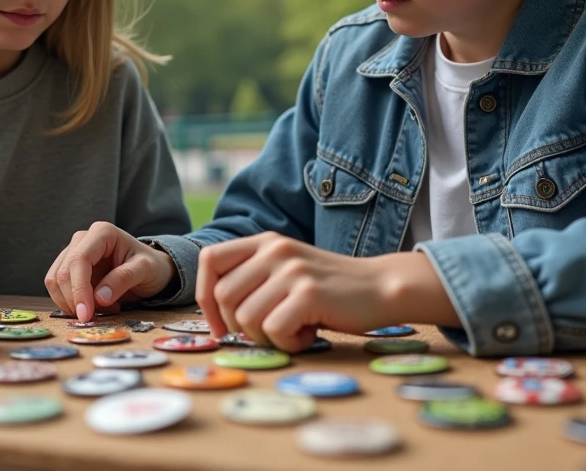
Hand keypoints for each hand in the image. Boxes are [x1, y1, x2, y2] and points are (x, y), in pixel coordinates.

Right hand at [45, 221, 176, 321]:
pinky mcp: (70, 269)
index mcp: (102, 233)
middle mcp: (83, 239)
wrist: (152, 269)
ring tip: (102, 309)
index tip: (85, 314)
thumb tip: (99, 297)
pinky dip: (72, 303)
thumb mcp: (145, 270)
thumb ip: (123, 279)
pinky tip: (96, 306)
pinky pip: (59, 289)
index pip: (79, 260)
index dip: (78, 289)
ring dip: (72, 302)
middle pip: (63, 272)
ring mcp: (74, 253)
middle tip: (93, 317)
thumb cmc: (151, 266)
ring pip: (56, 281)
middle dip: (74, 300)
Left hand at [196, 232, 457, 352]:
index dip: (204, 296)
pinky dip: (288, 343)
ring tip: (296, 329)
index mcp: (265, 242)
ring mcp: (292, 270)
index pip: (210, 260)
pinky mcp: (308, 293)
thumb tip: (215, 316)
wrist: (381, 287)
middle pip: (223, 297)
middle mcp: (275, 250)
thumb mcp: (287, 270)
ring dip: (268, 337)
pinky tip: (309, 334)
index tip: (221, 325)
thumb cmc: (330, 289)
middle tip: (271, 330)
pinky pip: (273, 330)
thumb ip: (254, 279)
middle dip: (240, 327)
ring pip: (246, 319)